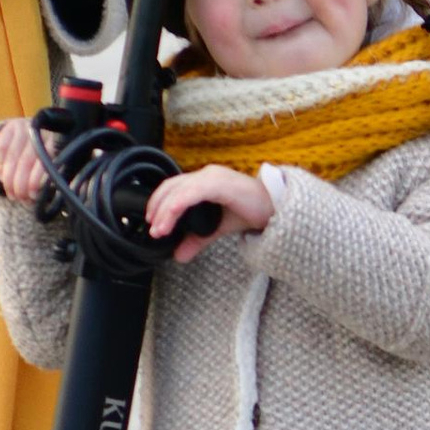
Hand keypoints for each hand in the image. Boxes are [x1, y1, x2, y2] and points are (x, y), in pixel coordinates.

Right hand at [0, 118, 49, 206]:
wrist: (37, 131)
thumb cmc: (47, 154)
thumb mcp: (55, 162)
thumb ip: (52, 176)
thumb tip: (46, 197)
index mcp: (56, 141)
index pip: (43, 162)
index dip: (35, 181)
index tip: (32, 196)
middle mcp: (40, 131)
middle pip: (26, 161)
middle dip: (20, 184)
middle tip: (19, 198)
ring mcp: (23, 126)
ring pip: (11, 156)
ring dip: (8, 179)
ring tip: (11, 193)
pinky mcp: (9, 126)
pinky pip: (1, 147)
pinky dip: (0, 165)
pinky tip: (3, 177)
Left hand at [145, 162, 274, 261]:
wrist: (277, 210)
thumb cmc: (252, 211)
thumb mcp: (218, 227)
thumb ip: (198, 238)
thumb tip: (179, 255)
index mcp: (205, 181)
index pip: (173, 187)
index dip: (158, 203)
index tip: (152, 223)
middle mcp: (207, 174)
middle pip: (171, 186)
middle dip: (157, 208)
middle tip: (153, 229)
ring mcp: (213, 177)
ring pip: (179, 190)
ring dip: (165, 211)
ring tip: (160, 230)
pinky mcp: (220, 184)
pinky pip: (192, 192)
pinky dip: (177, 206)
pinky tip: (171, 219)